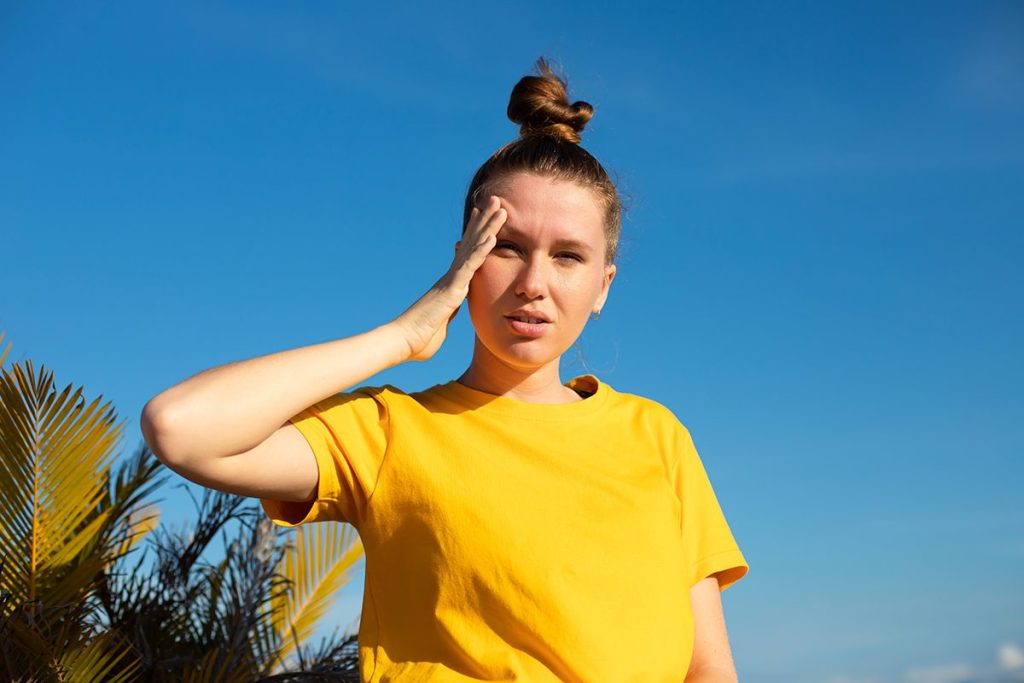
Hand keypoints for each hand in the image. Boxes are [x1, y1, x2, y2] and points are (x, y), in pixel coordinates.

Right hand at [392, 195, 506, 361]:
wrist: (402, 343)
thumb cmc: (417, 341)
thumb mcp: (438, 327)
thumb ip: (444, 320)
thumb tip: (442, 322)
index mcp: (449, 286)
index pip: (466, 256)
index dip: (476, 236)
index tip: (483, 219)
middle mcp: (450, 278)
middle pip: (471, 243)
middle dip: (485, 222)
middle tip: (496, 202)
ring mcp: (451, 280)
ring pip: (474, 248)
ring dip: (489, 227)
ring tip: (501, 208)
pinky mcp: (452, 288)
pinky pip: (470, 265)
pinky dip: (482, 249)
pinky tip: (493, 235)